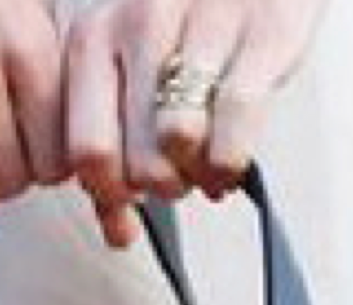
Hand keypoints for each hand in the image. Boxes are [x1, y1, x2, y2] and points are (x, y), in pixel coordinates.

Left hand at [64, 0, 328, 247]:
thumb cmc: (188, 17)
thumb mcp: (128, 70)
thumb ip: (112, 149)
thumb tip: (120, 234)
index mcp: (94, 33)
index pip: (87, 154)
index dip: (113, 191)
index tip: (134, 188)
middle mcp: (141, 18)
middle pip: (137, 161)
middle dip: (163, 185)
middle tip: (180, 171)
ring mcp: (203, 18)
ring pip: (182, 143)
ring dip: (198, 172)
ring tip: (206, 160)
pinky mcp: (265, 29)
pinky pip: (236, 125)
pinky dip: (232, 162)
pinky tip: (232, 160)